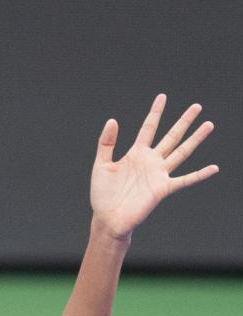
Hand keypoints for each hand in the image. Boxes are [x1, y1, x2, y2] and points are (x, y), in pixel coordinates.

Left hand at [90, 94, 218, 240]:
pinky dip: (200, 174)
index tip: (162, 97)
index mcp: (135, 153)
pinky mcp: (163, 189)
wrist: (107, 218)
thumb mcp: (101, 164)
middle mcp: (150, 161)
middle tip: (197, 106)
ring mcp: (159, 174)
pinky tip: (214, 167)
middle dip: (183, 121)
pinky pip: (185, 180)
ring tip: (208, 125)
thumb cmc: (102, 194)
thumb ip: (106, 143)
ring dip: (195, 139)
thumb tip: (112, 119)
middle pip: (171, 136)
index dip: (156, 112)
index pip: (148, 128)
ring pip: (181, 152)